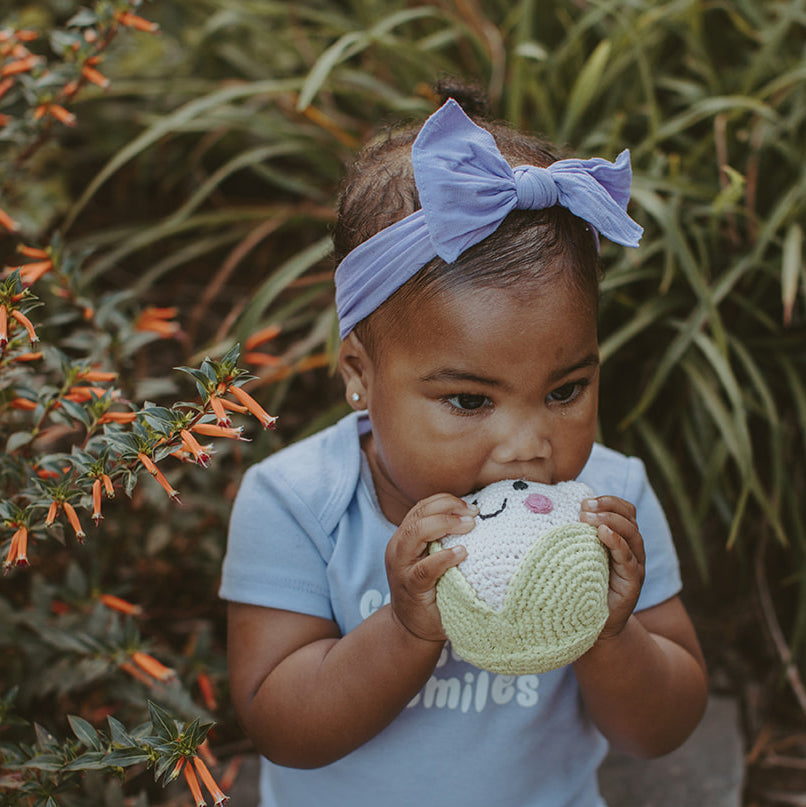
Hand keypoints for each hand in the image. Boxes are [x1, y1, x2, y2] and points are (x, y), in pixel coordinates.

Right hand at [385, 493, 476, 641]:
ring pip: (414, 533)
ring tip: (470, 526)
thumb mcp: (434, 558)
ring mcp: (401, 567)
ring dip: (444, 525)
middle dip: (447, 508)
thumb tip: (479, 518)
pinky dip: (443, 557)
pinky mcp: (410, 587)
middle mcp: (398, 548)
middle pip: (418, 515)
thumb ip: (445, 540)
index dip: (445, 501)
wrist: (413, 628)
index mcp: (405, 537)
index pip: (421, 507)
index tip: (471, 506)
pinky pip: (424, 568)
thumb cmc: (433, 589)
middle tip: (474, 514)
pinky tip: (462, 553)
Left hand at [580, 496, 644, 639]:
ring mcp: (635, 566)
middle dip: (608, 507)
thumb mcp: (579, 555)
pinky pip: (628, 559)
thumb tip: (552, 510)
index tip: (584, 500)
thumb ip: (576, 535)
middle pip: (630, 517)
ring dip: (610, 520)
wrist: (593, 625)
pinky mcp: (632, 583)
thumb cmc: (582, 585)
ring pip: (632, 534)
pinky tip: (603, 533)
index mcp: (622, 538)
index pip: (625, 510)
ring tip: (587, 518)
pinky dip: (617, 543)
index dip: (609, 501)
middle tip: (584, 507)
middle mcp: (633, 550)